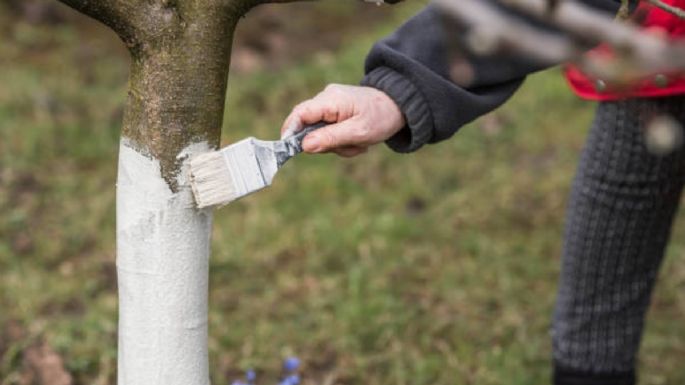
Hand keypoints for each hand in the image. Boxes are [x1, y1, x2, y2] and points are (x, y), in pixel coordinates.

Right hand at [281, 84, 405, 156]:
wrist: (400, 106)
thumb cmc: (382, 117)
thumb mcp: (358, 132)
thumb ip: (330, 138)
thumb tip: (304, 145)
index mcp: (330, 100)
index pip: (300, 114)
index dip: (290, 131)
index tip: (289, 149)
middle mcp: (326, 98)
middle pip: (308, 127)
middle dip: (325, 144)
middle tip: (348, 147)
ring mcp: (330, 105)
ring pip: (319, 133)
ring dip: (337, 145)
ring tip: (359, 143)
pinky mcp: (335, 112)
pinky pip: (329, 131)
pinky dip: (341, 140)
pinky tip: (357, 139)